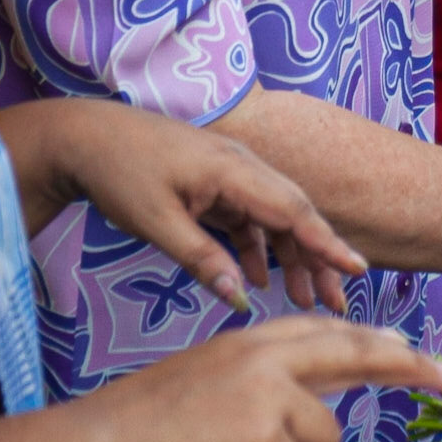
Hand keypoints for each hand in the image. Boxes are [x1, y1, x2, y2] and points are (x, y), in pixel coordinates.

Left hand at [0, 99, 366, 313]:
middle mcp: (242, 167)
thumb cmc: (118, 172)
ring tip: (306, 300)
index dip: (327, 243)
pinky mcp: (216, 185)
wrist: (84, 137)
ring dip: (292, 258)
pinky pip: (251, 219)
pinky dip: (260, 249)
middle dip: (320, 260)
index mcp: (233, 170)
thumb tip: (241, 299)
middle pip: (295, 216)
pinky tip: (260, 280)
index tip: (356, 270)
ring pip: (275, 219)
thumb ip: (201, 260)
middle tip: (337, 304)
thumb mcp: (156, 222)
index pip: (293, 210)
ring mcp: (230, 175)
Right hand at [89, 317, 441, 441]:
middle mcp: (269, 358)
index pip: (328, 334)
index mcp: (251, 341)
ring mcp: (274, 396)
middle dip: (410, 363)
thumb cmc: (143, 428)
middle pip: (357, 353)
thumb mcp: (207, 384)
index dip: (373, 341)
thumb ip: (260, 390)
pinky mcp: (272, 438)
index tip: (407, 348)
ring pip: (321, 438)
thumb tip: (306, 425)